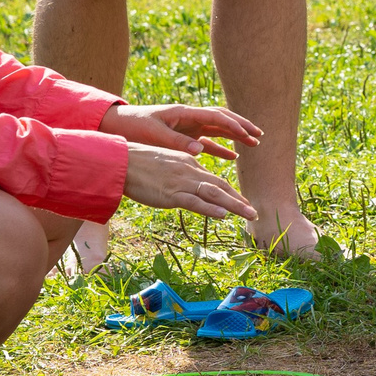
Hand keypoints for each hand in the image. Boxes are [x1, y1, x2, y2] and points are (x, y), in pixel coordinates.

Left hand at [99, 102, 260, 162]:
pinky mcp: (184, 138)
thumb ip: (177, 142)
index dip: (232, 124)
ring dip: (236, 137)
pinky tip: (234, 157)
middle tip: (259, 135)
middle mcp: (190, 118)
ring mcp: (189, 127)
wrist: (118, 126)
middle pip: (222, 119)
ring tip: (254, 144)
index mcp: (184, 113)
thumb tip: (200, 150)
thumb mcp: (155, 134)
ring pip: (218, 130)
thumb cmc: (134, 127)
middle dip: (242, 126)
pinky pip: (208, 142)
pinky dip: (221, 149)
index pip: (214, 116)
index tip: (246, 133)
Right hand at [122, 141, 258, 221]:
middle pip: (220, 185)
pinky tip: (223, 214)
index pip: (213, 179)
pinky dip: (210, 208)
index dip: (229, 192)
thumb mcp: (165, 164)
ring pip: (214, 193)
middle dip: (238, 199)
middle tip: (253, 212)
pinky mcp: (171, 193)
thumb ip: (180, 173)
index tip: (240, 202)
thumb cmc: (138, 164)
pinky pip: (194, 202)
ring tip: (249, 214)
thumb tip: (188, 187)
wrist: (122, 161)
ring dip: (234, 205)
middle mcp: (190, 171)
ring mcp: (181, 182)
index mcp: (189, 162)